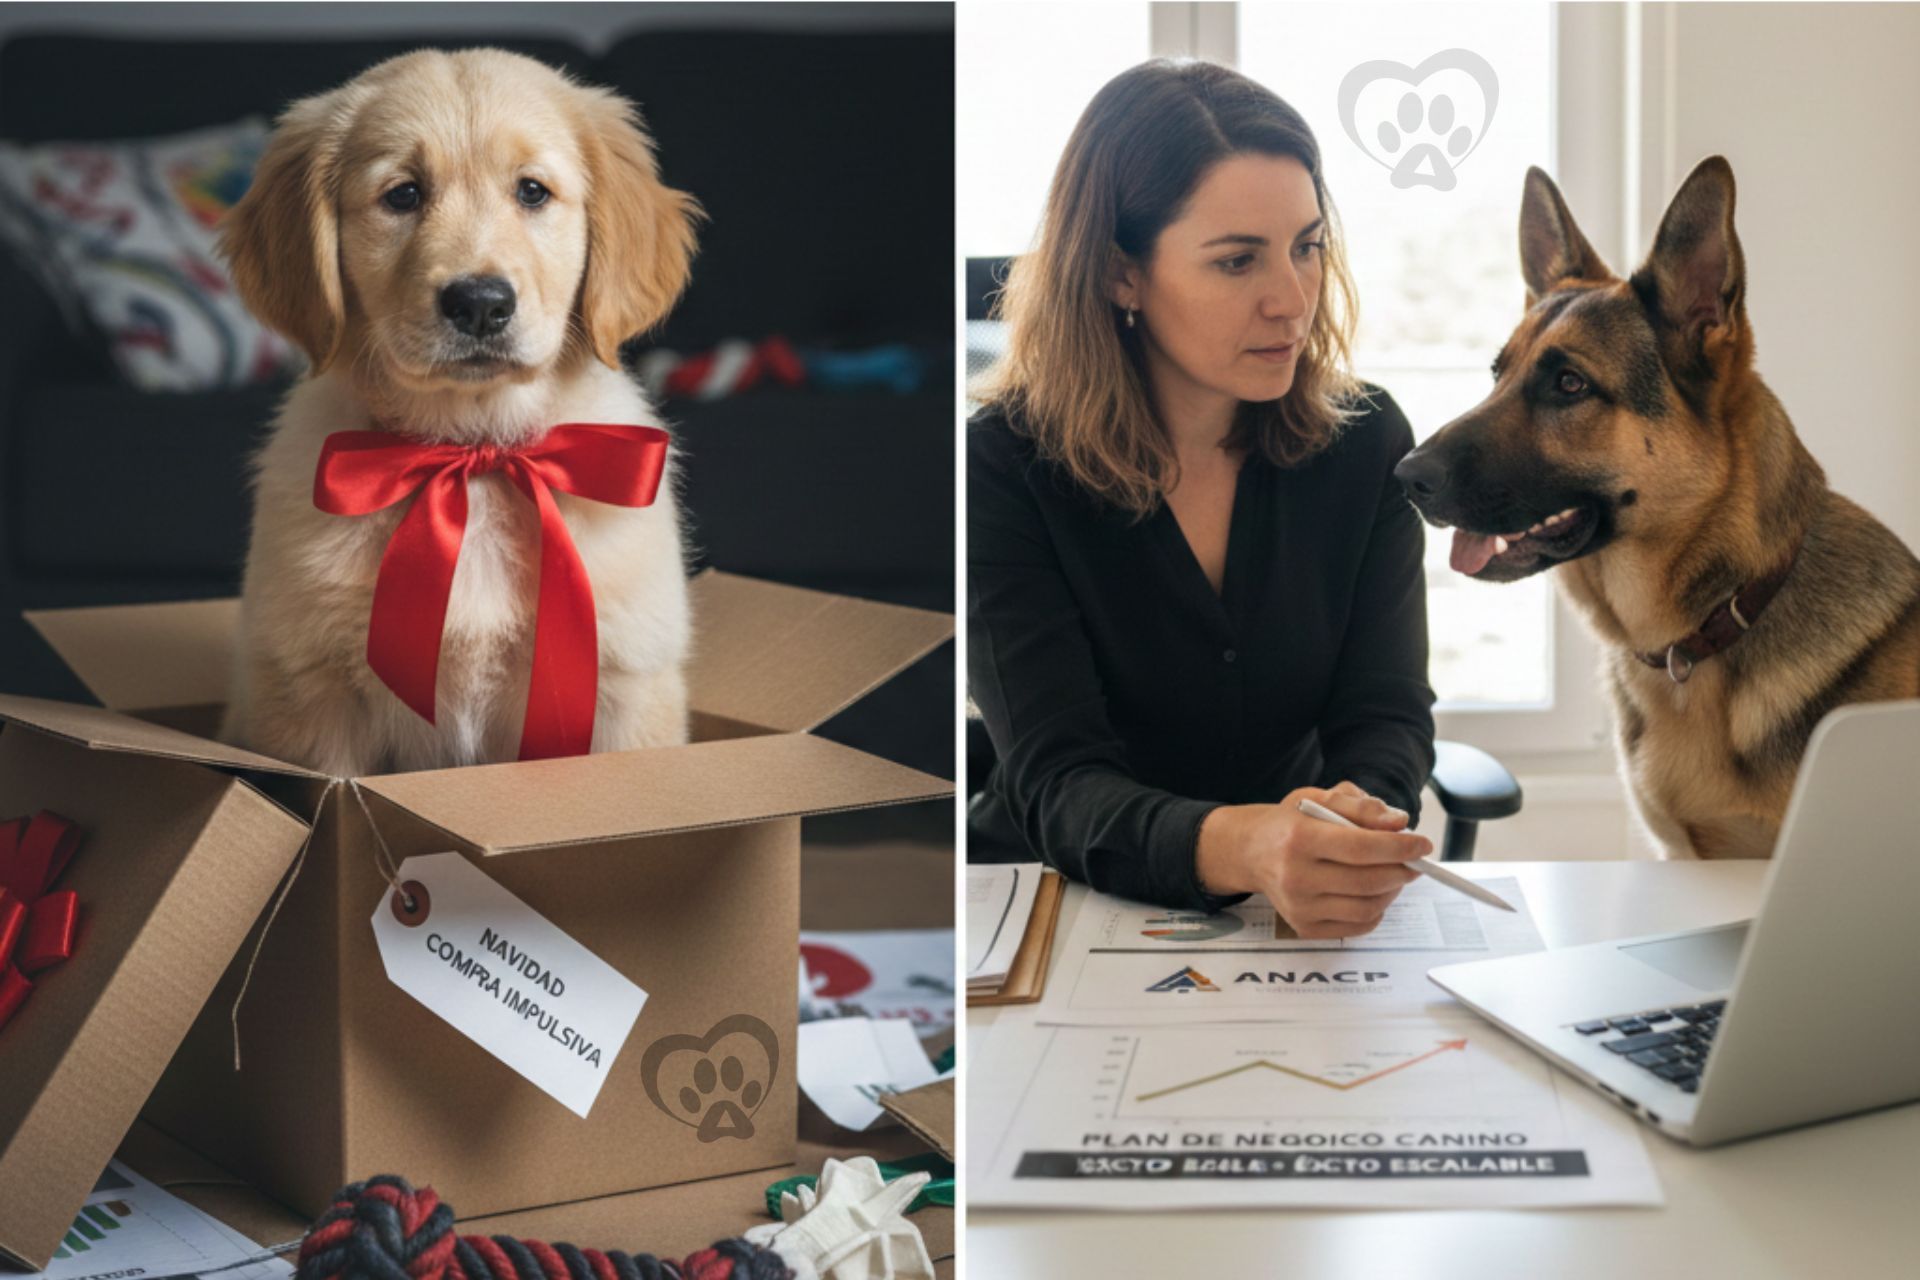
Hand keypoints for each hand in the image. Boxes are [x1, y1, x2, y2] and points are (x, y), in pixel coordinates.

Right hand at [1194, 782, 1430, 938]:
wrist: (1250, 852)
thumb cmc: (1289, 822)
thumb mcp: (1318, 798)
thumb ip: (1361, 806)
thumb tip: (1399, 823)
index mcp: (1298, 838)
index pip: (1361, 848)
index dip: (1400, 847)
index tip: (1423, 844)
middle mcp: (1295, 876)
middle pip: (1368, 881)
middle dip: (1402, 870)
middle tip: (1414, 860)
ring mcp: (1298, 907)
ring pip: (1367, 907)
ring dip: (1392, 891)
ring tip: (1394, 874)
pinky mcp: (1304, 927)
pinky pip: (1357, 926)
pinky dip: (1377, 910)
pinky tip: (1374, 891)